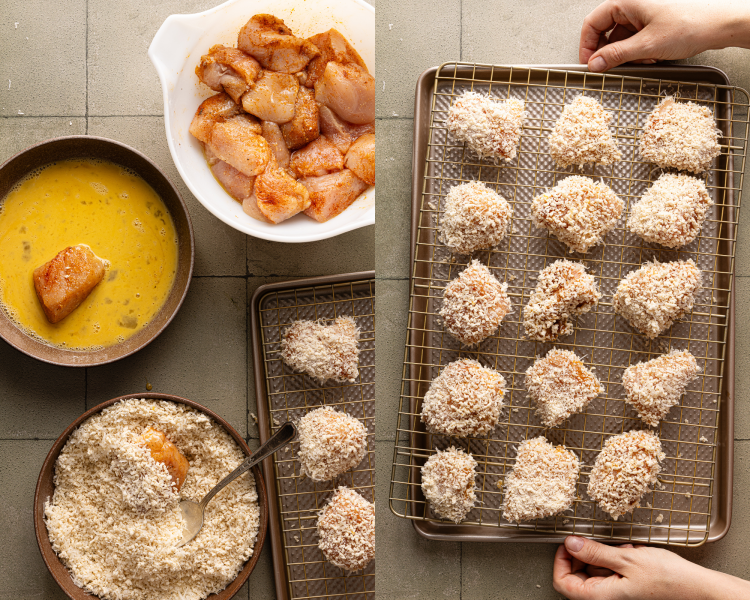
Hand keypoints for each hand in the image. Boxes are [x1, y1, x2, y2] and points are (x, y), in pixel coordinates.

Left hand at [552, 535, 749, 599]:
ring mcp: (616, 592)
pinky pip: (611, 569)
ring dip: (605, 554)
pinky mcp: (626, 585)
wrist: (699, 588)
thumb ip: (595, 552)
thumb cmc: (669, 579)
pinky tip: (632, 552)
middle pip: (577, 574)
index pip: (562, 583)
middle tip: (602, 542)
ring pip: (595, 569)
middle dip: (588, 554)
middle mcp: (606, 597)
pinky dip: (617, 556)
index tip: (568, 543)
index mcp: (601, 597)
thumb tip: (570, 543)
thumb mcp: (627, 558)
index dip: (560, 561)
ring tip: (625, 549)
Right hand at [579, 0, 749, 71]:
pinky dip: (637, 51)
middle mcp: (633, 4)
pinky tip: (649, 58)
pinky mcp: (653, 21)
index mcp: (627, 1)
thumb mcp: (647, 46)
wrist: (721, 24)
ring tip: (639, 62)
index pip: (593, 23)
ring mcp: (644, 12)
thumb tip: (595, 64)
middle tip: (609, 68)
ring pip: (621, 36)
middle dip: (609, 52)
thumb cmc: (691, 25)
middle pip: (606, 30)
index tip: (589, 65)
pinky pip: (635, 38)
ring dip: (625, 54)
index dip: (587, 46)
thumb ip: (616, 55)